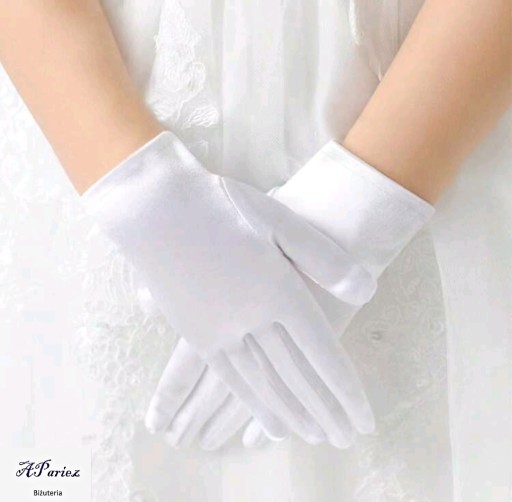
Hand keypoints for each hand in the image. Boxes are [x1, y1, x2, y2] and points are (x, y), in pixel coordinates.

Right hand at [144, 140, 434, 449]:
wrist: (154, 207)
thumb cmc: (220, 205)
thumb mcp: (278, 218)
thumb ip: (323, 257)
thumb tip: (367, 290)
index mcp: (278, 290)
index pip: (322, 353)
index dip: (345, 391)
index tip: (363, 421)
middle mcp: (252, 319)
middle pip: (297, 377)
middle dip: (325, 411)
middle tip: (345, 440)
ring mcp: (220, 330)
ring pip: (264, 385)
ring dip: (292, 414)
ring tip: (313, 436)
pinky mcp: (196, 334)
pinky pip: (230, 379)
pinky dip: (252, 404)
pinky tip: (262, 422)